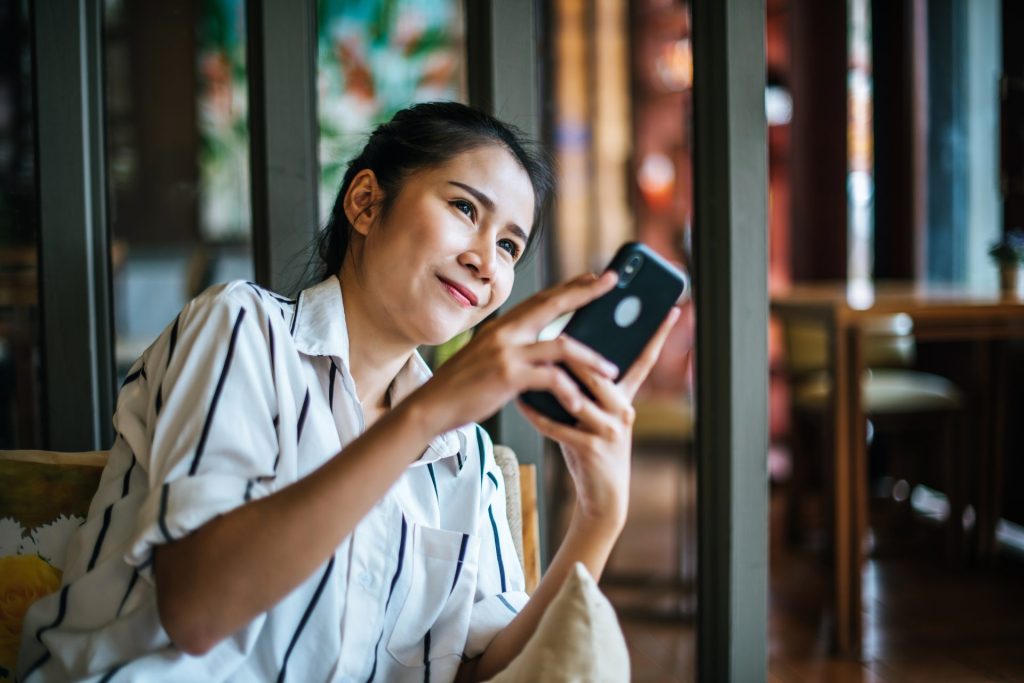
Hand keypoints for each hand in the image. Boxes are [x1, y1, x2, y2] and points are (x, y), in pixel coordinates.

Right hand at [413, 272, 620, 432]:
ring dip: (591, 358)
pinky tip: (578, 403)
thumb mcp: (489, 358)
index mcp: (503, 326)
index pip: (542, 298)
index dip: (569, 286)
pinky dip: (569, 391)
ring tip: (612, 370)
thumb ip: (515, 349)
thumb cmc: (463, 387)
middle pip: (553, 305)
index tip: (593, 276)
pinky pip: (550, 379)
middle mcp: (505, 332)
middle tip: (611, 282)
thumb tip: (546, 348)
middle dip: (586, 292)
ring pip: (562, 346)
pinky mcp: (508, 376)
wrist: (431, 407)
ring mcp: (507, 353)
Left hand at [517, 306, 680, 531]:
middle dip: (576, 349)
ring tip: (530, 364)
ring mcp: (609, 429)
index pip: (643, 359)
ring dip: (551, 381)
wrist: (604, 496)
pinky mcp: (591, 448)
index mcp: (626, 398)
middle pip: (598, 370)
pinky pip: (558, 424)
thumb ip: (590, 387)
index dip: (657, 334)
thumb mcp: (598, 414)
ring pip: (578, 395)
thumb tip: (568, 352)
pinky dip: (537, 413)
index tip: (669, 309)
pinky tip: (522, 402)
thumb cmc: (593, 447)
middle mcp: (623, 410)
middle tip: (556, 328)